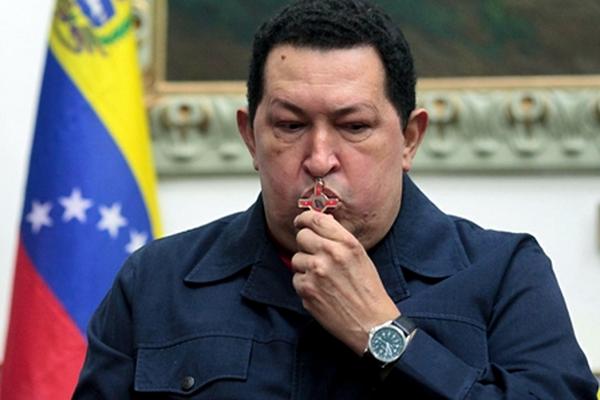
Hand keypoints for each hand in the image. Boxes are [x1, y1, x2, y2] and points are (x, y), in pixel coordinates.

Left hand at [291, 210, 399, 354]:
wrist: (372, 324)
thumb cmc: (369, 291)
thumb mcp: (361, 257)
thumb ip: (339, 240)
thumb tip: (318, 227)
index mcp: (346, 243)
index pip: (315, 219)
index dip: (304, 219)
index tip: (301, 222)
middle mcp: (330, 254)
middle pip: (301, 237)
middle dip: (306, 245)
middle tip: (315, 255)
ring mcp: (316, 272)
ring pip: (296, 259)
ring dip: (305, 267)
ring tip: (323, 279)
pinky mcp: (306, 290)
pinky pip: (296, 279)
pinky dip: (305, 284)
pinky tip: (321, 291)